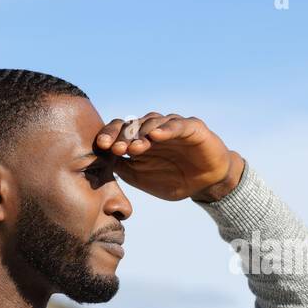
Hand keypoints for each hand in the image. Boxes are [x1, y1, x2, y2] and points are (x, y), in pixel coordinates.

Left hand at [95, 113, 241, 201]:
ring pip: (153, 122)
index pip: (120, 130)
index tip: (101, 146)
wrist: (205, 185)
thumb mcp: (143, 179)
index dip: (110, 135)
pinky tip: (157, 136)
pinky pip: (178, 125)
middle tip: (116, 147)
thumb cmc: (173, 180)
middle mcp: (154, 129)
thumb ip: (124, 169)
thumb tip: (101, 162)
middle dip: (123, 135)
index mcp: (139, 139)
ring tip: (135, 147)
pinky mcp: (192, 128)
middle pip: (133, 123)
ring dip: (142, 133)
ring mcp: (172, 126)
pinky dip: (167, 129)